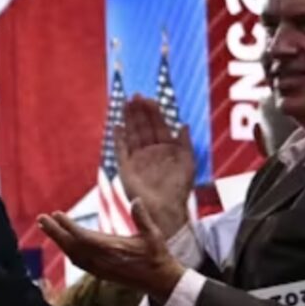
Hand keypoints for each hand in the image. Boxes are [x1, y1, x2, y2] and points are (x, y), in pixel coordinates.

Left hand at [38, 206, 185, 299]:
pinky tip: (63, 244)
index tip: (56, 214)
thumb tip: (137, 200)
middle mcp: (102, 260)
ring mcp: (100, 269)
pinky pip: (78, 262)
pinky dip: (68, 251)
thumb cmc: (157, 256)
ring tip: (46, 227)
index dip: (67, 226)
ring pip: (73, 254)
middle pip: (72, 245)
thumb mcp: (154, 235)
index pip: (83, 237)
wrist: (160, 281)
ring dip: (59, 241)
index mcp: (113, 249)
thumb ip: (143, 218)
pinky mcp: (101, 273)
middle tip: (41, 219)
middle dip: (55, 232)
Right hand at [116, 97, 194, 240]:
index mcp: (165, 148)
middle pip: (143, 126)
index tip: (148, 98)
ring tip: (124, 103)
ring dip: (128, 119)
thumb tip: (183, 124)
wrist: (165, 209)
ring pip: (131, 134)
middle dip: (138, 111)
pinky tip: (116, 125)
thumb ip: (185, 143)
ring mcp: (137, 158)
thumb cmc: (179, 188)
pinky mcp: (126, 168)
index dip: (153, 112)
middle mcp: (150, 151)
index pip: (158, 125)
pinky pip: (120, 149)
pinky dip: (118, 138)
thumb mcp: (188, 162)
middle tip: (134, 96)